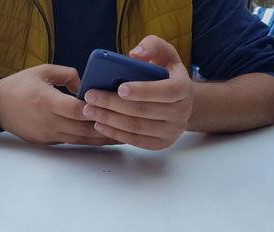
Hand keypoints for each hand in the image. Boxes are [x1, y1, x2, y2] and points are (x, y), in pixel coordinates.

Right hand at [0, 64, 117, 145]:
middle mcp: (49, 121)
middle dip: (107, 128)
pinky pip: (73, 142)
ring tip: (123, 136)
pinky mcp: (48, 142)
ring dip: (102, 139)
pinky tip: (103, 138)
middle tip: (129, 125)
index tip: (113, 106)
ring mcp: (49, 134)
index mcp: (46, 101)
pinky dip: (89, 140)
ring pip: (81, 140)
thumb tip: (87, 84)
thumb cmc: (19, 86)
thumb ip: (68, 74)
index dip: (95, 110)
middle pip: (84, 128)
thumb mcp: (43, 71)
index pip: (76, 110)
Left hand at [83, 35, 192, 149]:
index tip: (120, 88)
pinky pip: (135, 141)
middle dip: (113, 103)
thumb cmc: (165, 74)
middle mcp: (181, 112)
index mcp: (183, 88)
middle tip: (90, 96)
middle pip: (143, 110)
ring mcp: (171, 131)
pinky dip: (115, 133)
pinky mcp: (160, 144)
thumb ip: (152, 46)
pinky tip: (99, 124)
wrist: (178, 101)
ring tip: (89, 110)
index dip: (143, 91)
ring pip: (136, 127)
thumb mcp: (164, 54)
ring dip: (109, 119)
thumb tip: (135, 54)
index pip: (165, 92)